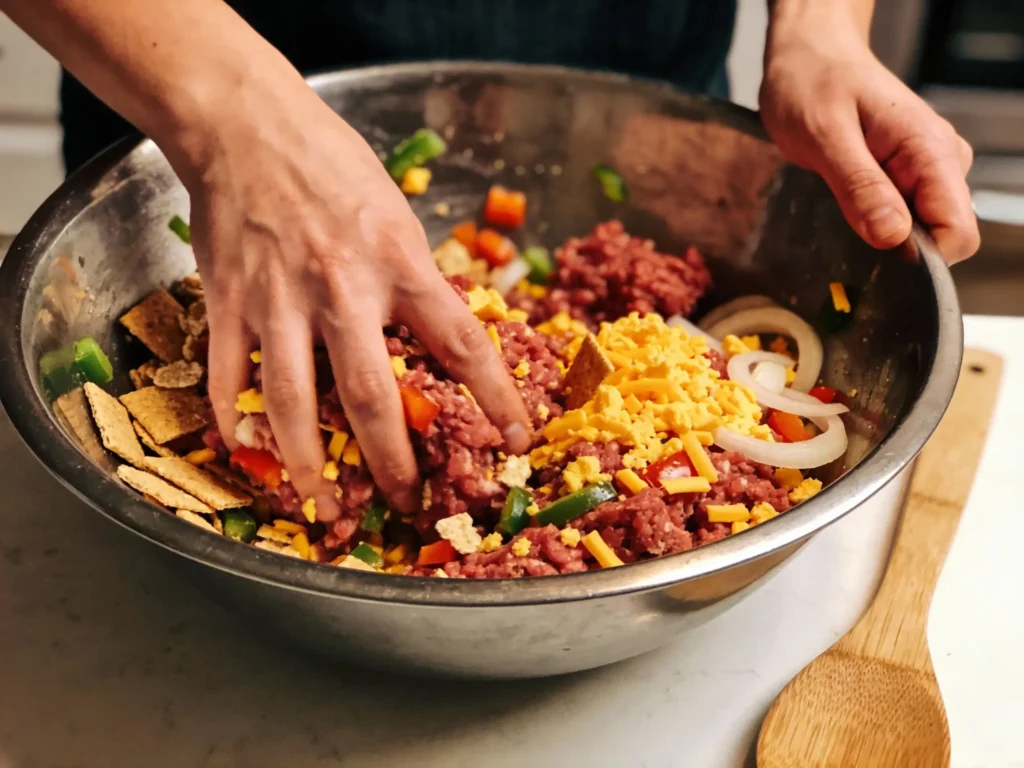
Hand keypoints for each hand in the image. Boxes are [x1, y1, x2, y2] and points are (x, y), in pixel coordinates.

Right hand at [168, 72, 530, 518]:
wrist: (245, 125)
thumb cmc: (331, 163)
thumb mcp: (396, 215)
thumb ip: (414, 277)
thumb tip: (435, 336)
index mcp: (399, 262)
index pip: (461, 344)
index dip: (495, 398)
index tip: (518, 440)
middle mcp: (342, 288)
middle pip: (372, 394)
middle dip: (393, 459)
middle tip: (409, 502)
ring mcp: (279, 300)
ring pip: (292, 401)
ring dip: (307, 460)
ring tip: (321, 500)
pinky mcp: (227, 301)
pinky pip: (227, 375)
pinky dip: (234, 419)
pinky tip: (244, 452)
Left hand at [759, 4, 979, 263]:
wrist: (809, 55)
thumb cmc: (812, 84)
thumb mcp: (825, 137)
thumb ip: (860, 188)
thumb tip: (893, 237)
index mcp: (929, 150)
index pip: (957, 230)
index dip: (922, 257)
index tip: (878, 257)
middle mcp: (940, 160)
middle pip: (942, 236)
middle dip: (898, 247)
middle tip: (846, 220)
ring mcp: (926, 168)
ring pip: (920, 229)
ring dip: (880, 232)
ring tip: (840, 197)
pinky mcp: (906, 174)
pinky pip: (902, 215)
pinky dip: (874, 220)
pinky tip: (846, 197)